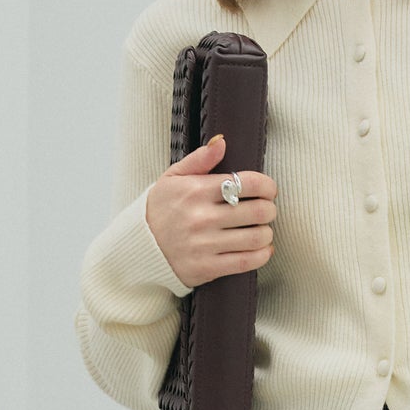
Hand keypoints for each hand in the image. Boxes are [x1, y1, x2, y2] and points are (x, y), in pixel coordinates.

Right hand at [144, 133, 277, 288]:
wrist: (139, 246)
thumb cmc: (161, 209)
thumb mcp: (173, 178)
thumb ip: (199, 159)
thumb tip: (222, 142)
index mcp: (196, 191)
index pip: (248, 183)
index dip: (267, 186)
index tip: (268, 190)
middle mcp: (202, 217)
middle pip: (259, 211)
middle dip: (269, 209)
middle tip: (266, 209)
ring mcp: (205, 244)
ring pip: (257, 237)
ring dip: (266, 232)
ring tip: (261, 229)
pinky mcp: (207, 267)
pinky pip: (247, 261)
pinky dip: (262, 254)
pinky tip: (261, 248)